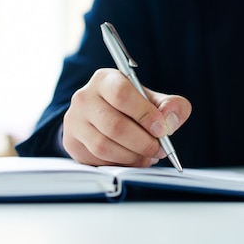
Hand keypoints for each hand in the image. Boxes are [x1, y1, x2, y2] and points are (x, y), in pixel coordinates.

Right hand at [62, 68, 191, 166]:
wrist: (102, 117)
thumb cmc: (132, 107)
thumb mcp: (153, 100)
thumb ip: (171, 106)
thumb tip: (170, 120)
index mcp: (105, 79)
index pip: (122, 94)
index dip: (145, 114)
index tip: (162, 129)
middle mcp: (84, 98)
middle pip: (115, 125)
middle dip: (143, 142)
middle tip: (160, 149)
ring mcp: (74, 121)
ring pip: (105, 146)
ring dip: (133, 157)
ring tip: (148, 155)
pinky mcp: (71, 143)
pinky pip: (97, 160)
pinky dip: (120, 164)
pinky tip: (132, 159)